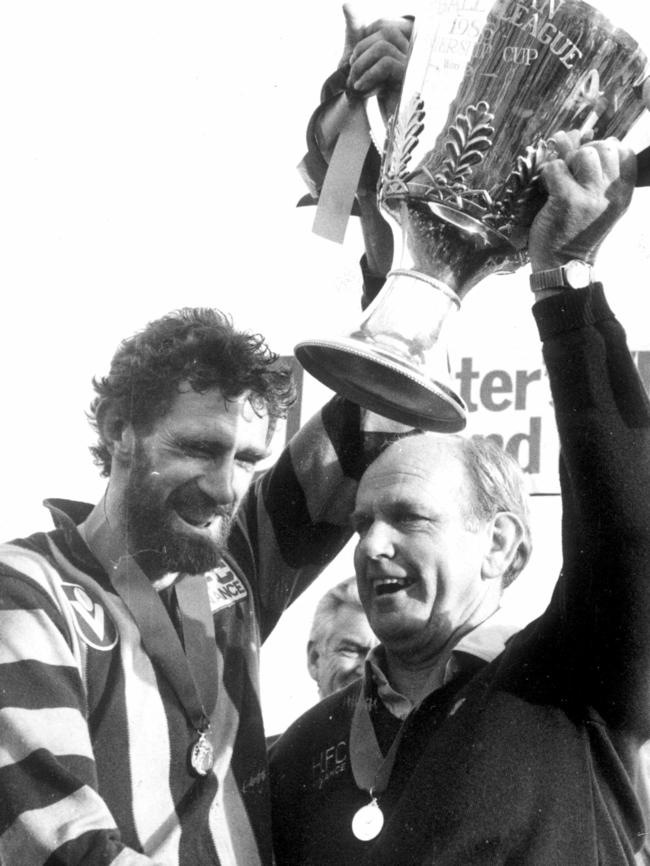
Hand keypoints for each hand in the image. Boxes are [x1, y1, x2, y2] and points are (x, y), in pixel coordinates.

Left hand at [346, 9, 411, 120]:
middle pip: (386, 30)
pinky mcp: (410, 79)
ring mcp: (415, 65)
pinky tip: (360, 87)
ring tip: (354, 82)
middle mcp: (415, 52)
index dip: (365, 36)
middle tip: (350, 71)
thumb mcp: (361, 58)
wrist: (379, 126)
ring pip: (384, 44)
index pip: (385, 24)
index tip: (354, 59)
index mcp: (405, 46)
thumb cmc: (370, 91)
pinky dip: (368, 73)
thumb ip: (356, 29)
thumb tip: (347, 3)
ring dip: (362, 62)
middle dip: (360, 49)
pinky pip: (386, 62)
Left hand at [529, 134, 635, 271]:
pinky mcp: (565, 200)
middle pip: (604, 147)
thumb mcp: (598, 204)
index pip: (624, 152)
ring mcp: (589, 196)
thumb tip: (578, 136)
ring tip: (560, 179)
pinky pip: (556, 167)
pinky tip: (547, 187)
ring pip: (583, 153)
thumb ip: (595, 173)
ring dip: (567, 161)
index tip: (589, 164)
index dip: (604, 149)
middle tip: (572, 171)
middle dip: (584, 153)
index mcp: (623, 194)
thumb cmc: (577, 232)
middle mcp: (611, 193)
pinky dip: (547, 173)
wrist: (563, 265)